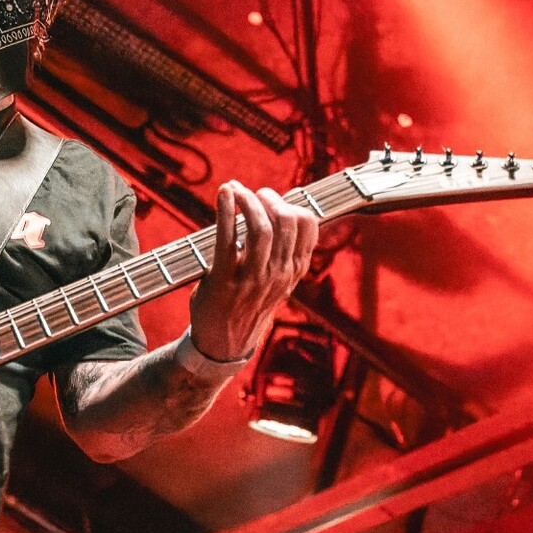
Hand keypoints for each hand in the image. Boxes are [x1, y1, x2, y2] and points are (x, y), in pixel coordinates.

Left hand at [185, 182, 320, 361]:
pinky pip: (227, 238)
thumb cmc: (248, 304)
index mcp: (293, 271)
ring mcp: (252, 279)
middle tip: (253, 193)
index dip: (291, 203)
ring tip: (236, 189)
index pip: (308, 226)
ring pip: (260, 228)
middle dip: (269, 197)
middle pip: (285, 221)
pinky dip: (226, 210)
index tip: (274, 198)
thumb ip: (284, 253)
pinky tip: (224, 193)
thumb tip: (283, 211)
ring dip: (247, 200)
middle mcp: (278, 274)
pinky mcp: (224, 280)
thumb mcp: (277, 282)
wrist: (224, 343)